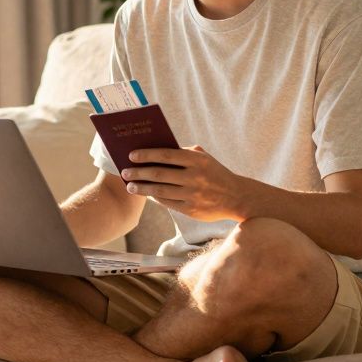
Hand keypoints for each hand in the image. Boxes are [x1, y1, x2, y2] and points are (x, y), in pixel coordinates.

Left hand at [119, 146, 245, 222]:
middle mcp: (194, 177)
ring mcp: (193, 195)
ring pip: (160, 190)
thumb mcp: (204, 158)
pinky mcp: (191, 210)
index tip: (131, 155)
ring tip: (130, 186)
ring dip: (141, 188)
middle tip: (124, 171)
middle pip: (159, 173)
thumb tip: (156, 152)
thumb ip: (184, 153)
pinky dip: (154, 198)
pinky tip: (146, 194)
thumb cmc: (215, 173)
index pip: (165, 155)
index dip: (146, 154)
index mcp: (197, 160)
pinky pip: (167, 203)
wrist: (237, 197)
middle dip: (138, 172)